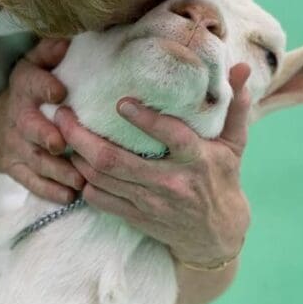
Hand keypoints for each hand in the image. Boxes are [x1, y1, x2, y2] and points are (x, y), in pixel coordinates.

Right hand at [0, 37, 86, 203]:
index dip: (44, 87)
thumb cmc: (29, 91)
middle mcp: (19, 119)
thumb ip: (49, 51)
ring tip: (80, 178)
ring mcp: (17, 148)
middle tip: (60, 143)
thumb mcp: (33, 65)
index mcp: (25, 88)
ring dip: (56, 170)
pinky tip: (70, 196)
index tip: (60, 91)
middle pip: (30, 128)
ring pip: (35, 161)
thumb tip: (69, 37)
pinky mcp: (18, 170)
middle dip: (44, 136)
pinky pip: (32, 183)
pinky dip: (50, 191)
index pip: (31, 83)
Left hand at [54, 63, 252, 266]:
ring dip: (77, 155)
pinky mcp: (137, 217)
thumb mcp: (234, 144)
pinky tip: (76, 162)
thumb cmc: (223, 180)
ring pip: (102, 179)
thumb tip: (240, 68)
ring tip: (62, 131)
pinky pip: (101, 200)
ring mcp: (151, 203)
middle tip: (63, 114)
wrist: (217, 236)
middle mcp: (172, 182)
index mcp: (198, 159)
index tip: (121, 102)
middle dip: (83, 137)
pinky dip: (84, 181)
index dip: (145, 120)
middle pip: (117, 160)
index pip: (171, 137)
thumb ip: (235, 106)